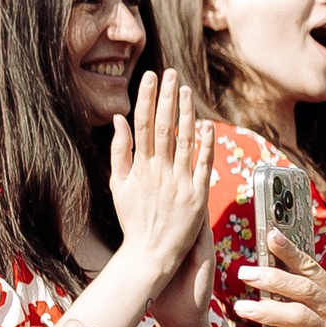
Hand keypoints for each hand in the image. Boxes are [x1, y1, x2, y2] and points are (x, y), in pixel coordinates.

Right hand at [108, 69, 214, 291]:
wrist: (151, 253)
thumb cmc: (134, 219)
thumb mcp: (118, 185)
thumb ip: (119, 151)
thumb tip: (120, 119)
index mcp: (139, 167)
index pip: (142, 124)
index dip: (146, 98)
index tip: (149, 77)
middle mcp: (159, 171)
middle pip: (163, 126)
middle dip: (166, 97)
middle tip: (170, 73)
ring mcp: (179, 183)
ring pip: (184, 140)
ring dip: (186, 113)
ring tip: (186, 90)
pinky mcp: (197, 195)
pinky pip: (203, 164)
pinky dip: (206, 144)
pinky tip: (207, 124)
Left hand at [232, 234, 325, 326]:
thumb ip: (309, 307)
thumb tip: (272, 283)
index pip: (314, 270)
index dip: (292, 251)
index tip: (271, 234)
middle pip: (304, 289)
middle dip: (273, 277)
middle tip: (244, 272)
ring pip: (299, 316)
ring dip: (267, 310)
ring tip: (241, 308)